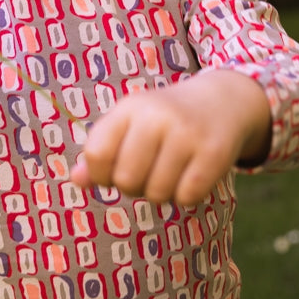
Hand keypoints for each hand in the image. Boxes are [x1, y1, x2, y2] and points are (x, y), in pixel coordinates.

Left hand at [70, 70, 271, 205]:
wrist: (221, 101)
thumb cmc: (163, 120)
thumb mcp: (129, 124)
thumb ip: (101, 151)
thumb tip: (77, 179)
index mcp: (130, 107)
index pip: (97, 155)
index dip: (101, 174)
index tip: (114, 171)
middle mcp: (157, 116)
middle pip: (126, 180)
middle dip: (134, 186)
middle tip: (148, 172)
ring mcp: (188, 133)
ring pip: (157, 193)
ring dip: (161, 193)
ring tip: (170, 173)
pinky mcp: (214, 152)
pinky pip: (187, 197)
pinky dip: (186, 196)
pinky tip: (190, 176)